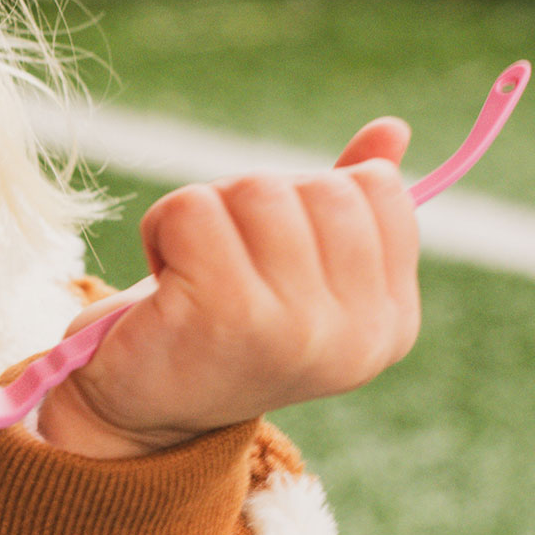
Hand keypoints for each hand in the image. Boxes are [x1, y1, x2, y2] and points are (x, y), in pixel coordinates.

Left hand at [39, 119, 421, 459]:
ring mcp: (296, 328)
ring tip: (192, 272)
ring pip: (255, 190)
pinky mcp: (224, 315)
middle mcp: (357, 334)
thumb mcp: (296, 266)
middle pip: (317, 186)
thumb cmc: (220, 322)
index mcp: (390, 321)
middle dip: (254, 203)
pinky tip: (165, 282)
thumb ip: (349, 204)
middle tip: (222, 262)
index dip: (308, 198)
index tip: (272, 254)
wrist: (140, 406)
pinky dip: (162, 228)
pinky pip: (192, 209)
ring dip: (204, 213)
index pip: (378, 191)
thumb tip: (393, 128)